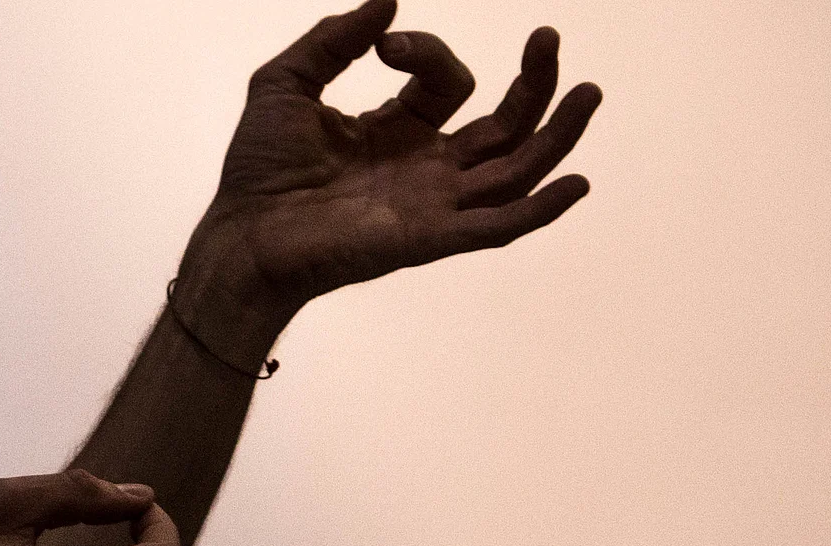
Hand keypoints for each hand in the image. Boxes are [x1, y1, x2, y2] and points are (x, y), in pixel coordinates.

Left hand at [185, 0, 601, 317]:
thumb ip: (332, 39)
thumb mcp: (285, 83)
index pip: (447, 83)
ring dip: (557, 134)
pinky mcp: (431, 238)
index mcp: (398, 132)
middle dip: (535, 84)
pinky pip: (499, 226)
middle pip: (505, 127)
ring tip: (589, 92)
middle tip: (549, 37)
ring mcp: (434, 205)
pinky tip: (577, 184)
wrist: (242, 234)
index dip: (428, 53)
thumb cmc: (258, 169)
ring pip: (517, 171)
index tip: (384, 45)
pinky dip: (540, 209)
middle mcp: (426, 169)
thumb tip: (386, 5)